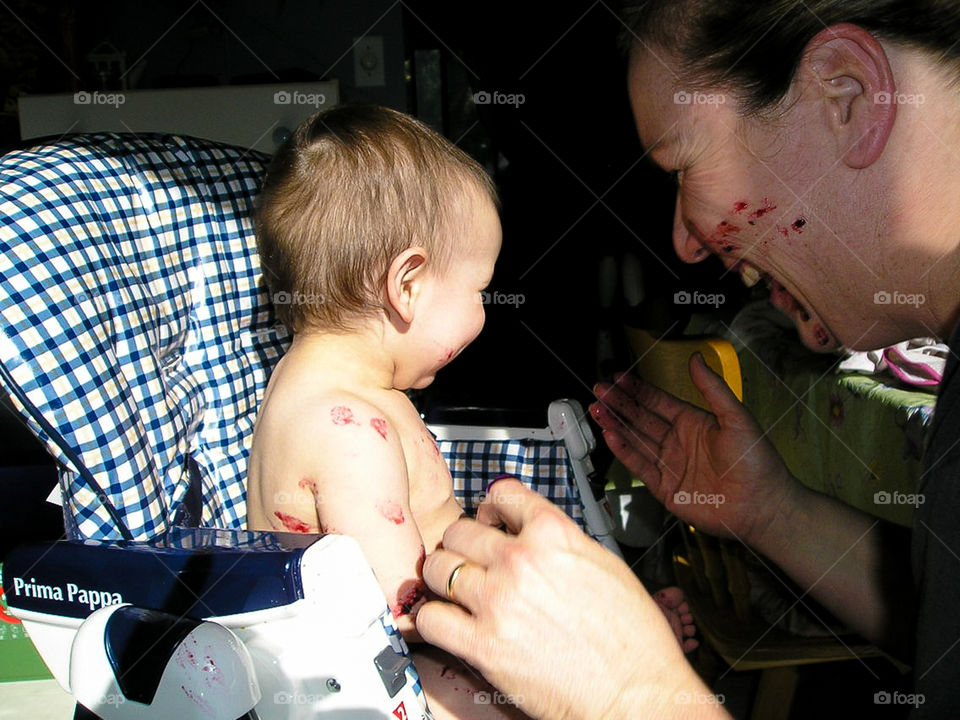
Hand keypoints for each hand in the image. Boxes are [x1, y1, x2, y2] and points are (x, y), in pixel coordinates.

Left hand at [416, 480, 720, 719]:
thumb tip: (531, 533)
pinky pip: (430, 617)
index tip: (489, 520)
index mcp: (554, 534)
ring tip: (454, 591)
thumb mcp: (604, 564)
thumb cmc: (631, 639)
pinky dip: (432, 619)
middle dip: (463, 544)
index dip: (492, 508)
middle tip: (470, 560)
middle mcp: (521, 561)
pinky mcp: (481, 645)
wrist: (636, 694)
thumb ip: (560, 541)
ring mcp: (497, 601)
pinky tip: (446, 622)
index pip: (501, 493)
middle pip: (460, 530)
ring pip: (437, 568)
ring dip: (442, 579)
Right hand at [591, 354, 794, 545]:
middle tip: (600, 390)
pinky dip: (624, 451)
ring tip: (597, 410)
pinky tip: (611, 436)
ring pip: (636, 440)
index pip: (658, 401)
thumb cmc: (757, 463)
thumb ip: (712, 388)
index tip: (619, 378)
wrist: (762, 506)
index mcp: (694, 422)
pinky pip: (640, 466)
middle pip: (641, 419)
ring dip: (616, 425)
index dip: (637, 389)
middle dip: (619, 404)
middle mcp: (679, 442)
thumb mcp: (737, 417)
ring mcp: (670, 465)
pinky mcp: (665, 488)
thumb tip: (697, 358)